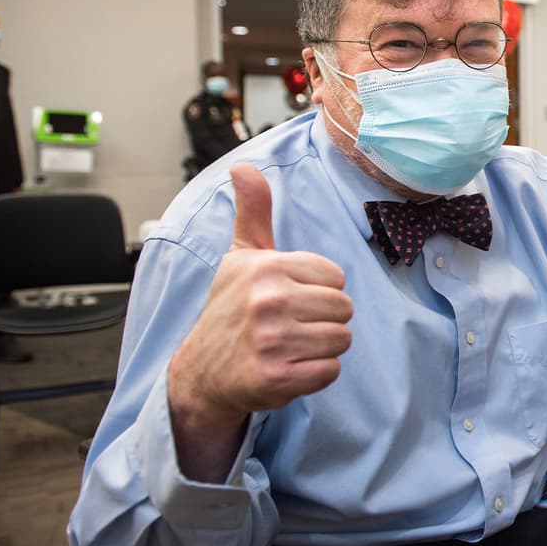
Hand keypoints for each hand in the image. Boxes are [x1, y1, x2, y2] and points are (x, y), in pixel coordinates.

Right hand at [169, 163, 354, 432]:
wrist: (201, 372)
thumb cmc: (230, 309)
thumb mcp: (240, 257)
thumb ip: (254, 212)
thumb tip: (244, 167)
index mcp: (266, 268)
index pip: (336, 277)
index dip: (319, 290)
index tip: (291, 298)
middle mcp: (268, 301)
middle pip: (344, 308)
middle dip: (325, 320)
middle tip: (293, 326)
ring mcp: (272, 341)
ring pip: (341, 339)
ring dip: (322, 347)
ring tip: (292, 346)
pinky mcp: (277, 378)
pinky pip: (331, 371)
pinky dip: (316, 374)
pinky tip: (290, 367)